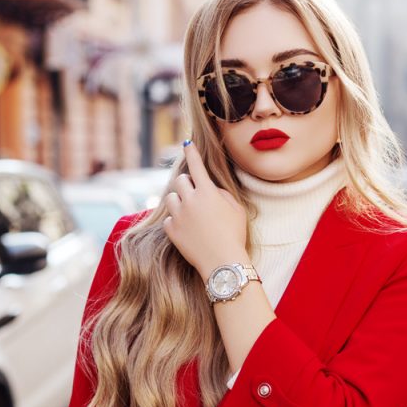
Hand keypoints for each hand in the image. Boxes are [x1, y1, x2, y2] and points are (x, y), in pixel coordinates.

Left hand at [163, 140, 248, 279]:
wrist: (223, 262)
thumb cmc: (235, 235)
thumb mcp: (237, 210)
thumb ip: (222, 194)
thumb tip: (210, 189)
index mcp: (208, 193)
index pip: (197, 166)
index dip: (192, 152)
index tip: (187, 143)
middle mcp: (190, 201)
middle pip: (180, 181)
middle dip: (187, 184)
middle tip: (195, 194)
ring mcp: (178, 215)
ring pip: (171, 198)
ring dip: (179, 201)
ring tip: (190, 213)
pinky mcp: (171, 230)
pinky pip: (169, 218)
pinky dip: (176, 221)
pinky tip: (188, 229)